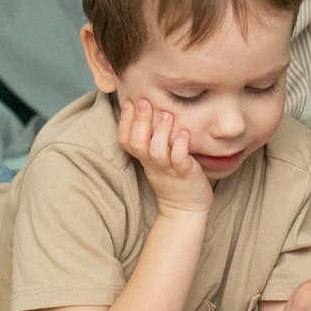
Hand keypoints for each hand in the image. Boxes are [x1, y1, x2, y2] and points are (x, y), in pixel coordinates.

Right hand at [118, 96, 210, 213]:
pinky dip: (181, 146)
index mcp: (144, 158)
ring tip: (166, 114)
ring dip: (160, 132)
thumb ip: (153, 139)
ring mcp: (168, 169)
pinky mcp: (185, 174)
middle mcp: (153, 163)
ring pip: (157, 151)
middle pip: (137, 143)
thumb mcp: (157, 159)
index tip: (129, 102)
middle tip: (144, 101)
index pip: (125, 140)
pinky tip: (184, 133)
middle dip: (139, 121)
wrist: (186, 209)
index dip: (124, 122)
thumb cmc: (174, 178)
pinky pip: (179, 160)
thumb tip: (154, 110)